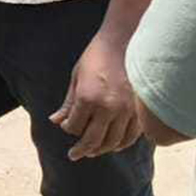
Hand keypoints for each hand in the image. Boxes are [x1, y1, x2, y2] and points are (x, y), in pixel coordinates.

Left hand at [51, 35, 143, 159]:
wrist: (124, 40)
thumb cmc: (97, 56)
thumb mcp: (77, 77)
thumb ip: (68, 102)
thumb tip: (56, 121)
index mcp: (88, 98)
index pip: (75, 127)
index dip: (69, 129)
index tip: (67, 125)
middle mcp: (108, 108)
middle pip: (93, 141)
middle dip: (81, 150)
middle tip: (74, 155)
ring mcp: (126, 110)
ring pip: (113, 142)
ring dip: (101, 150)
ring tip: (92, 151)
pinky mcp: (139, 110)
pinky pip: (131, 136)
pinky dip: (121, 144)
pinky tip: (113, 144)